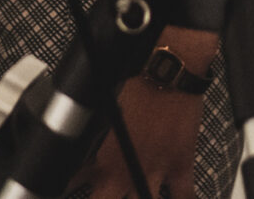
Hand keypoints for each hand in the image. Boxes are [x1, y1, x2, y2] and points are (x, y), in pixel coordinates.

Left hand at [76, 31, 215, 198]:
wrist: (168, 68)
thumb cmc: (135, 77)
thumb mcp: (100, 104)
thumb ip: (89, 129)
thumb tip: (75, 132)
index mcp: (104, 156)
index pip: (75, 182)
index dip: (69, 185)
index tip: (69, 184)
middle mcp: (127, 170)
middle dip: (104, 197)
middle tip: (103, 192)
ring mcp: (155, 171)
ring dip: (139, 197)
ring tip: (135, 194)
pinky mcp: (181, 165)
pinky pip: (184, 195)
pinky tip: (178, 198)